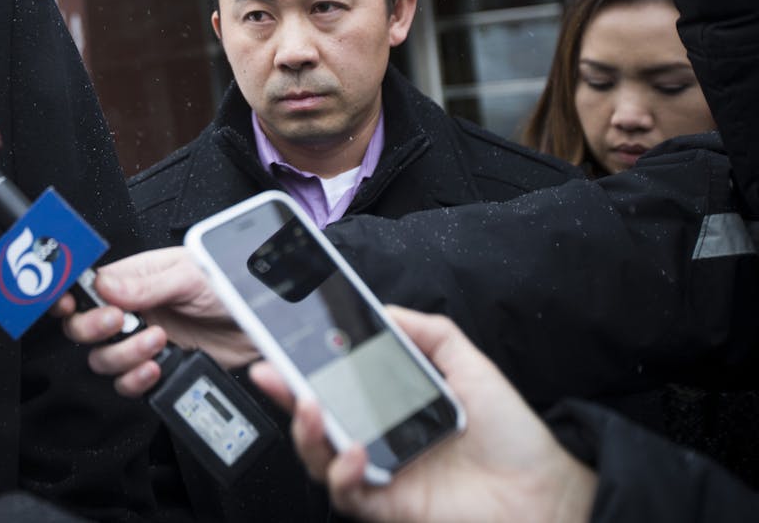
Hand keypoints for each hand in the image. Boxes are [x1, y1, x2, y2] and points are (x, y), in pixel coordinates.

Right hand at [55, 247, 257, 396]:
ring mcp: (143, 340)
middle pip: (83, 327)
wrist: (265, 320)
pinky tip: (156, 366)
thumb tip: (103, 285)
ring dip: (123, 355)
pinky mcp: (159, 367)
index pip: (84, 287)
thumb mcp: (188, 275)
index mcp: (133, 278)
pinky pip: (128, 383)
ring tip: (155, 341)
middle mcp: (133, 310)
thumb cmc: (230, 284)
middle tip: (117, 322)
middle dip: (93, 328)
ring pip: (103, 359)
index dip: (66, 297)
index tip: (65, 304)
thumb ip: (144, 284)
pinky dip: (136, 379)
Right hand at [252, 307, 595, 522]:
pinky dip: (342, 474)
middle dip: (284, 393)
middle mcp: (377, 437)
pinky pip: (346, 494)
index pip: (335, 382)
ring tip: (313, 407)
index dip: (304, 364)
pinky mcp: (387, 504)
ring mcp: (380, 472)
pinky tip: (356, 454)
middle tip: (268, 368)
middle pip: (316, 417)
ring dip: (306, 431)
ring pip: (319, 456)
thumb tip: (384, 309)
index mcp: (389, 404)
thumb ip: (430, 333)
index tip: (282, 340)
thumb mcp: (470, 366)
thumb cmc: (511, 433)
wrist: (544, 488)